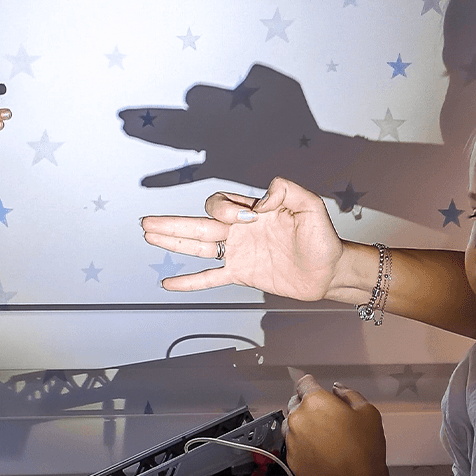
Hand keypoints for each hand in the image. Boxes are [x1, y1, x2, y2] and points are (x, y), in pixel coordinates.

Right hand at [140, 176, 343, 294]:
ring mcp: (238, 252)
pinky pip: (210, 278)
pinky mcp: (241, 274)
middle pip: (198, 223)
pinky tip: (169, 284)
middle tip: (147, 221)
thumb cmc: (323, 238)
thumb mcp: (311, 206)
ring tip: (148, 236)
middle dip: (172, 223)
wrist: (329, 271)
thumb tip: (260, 199)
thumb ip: (287, 191)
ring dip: (173, 242)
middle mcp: (239, 230)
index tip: (248, 219)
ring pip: (198, 247)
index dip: (226, 210)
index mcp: (252, 211)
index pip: (222, 204)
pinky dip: (190, 282)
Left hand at [284, 374, 387, 475]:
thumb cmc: (364, 450)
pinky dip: (301, 444)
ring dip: (302, 425)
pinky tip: (318, 451)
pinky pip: (292, 444)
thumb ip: (349, 394)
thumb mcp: (367, 413)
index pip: (304, 383)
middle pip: (296, 403)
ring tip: (322, 436)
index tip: (314, 388)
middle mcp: (298, 417)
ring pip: (292, 424)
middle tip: (325, 417)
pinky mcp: (290, 457)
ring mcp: (292, 438)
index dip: (311, 385)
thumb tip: (337, 389)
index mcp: (315, 401)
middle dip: (308, 406)